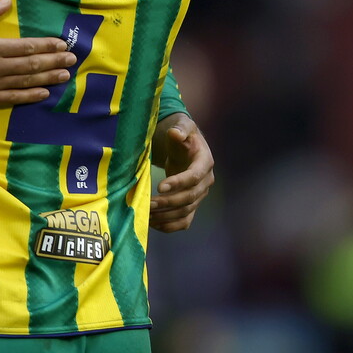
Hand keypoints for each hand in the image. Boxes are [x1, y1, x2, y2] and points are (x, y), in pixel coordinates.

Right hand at [0, 0, 76, 108]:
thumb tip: (7, 2)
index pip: (26, 46)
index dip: (47, 45)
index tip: (62, 44)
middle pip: (31, 65)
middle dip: (54, 61)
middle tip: (72, 59)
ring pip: (25, 82)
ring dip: (48, 78)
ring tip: (65, 75)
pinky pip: (12, 99)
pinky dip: (30, 96)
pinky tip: (44, 93)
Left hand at [150, 113, 213, 232]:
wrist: (185, 147)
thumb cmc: (182, 134)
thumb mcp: (182, 126)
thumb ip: (180, 129)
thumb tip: (175, 133)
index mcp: (205, 162)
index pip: (194, 176)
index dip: (179, 183)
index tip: (159, 187)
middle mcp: (206, 181)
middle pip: (190, 197)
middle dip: (168, 202)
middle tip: (148, 203)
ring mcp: (200, 195)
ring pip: (186, 211)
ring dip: (166, 216)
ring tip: (147, 215)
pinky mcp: (192, 204)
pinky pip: (184, 221)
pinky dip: (170, 226)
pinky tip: (153, 224)